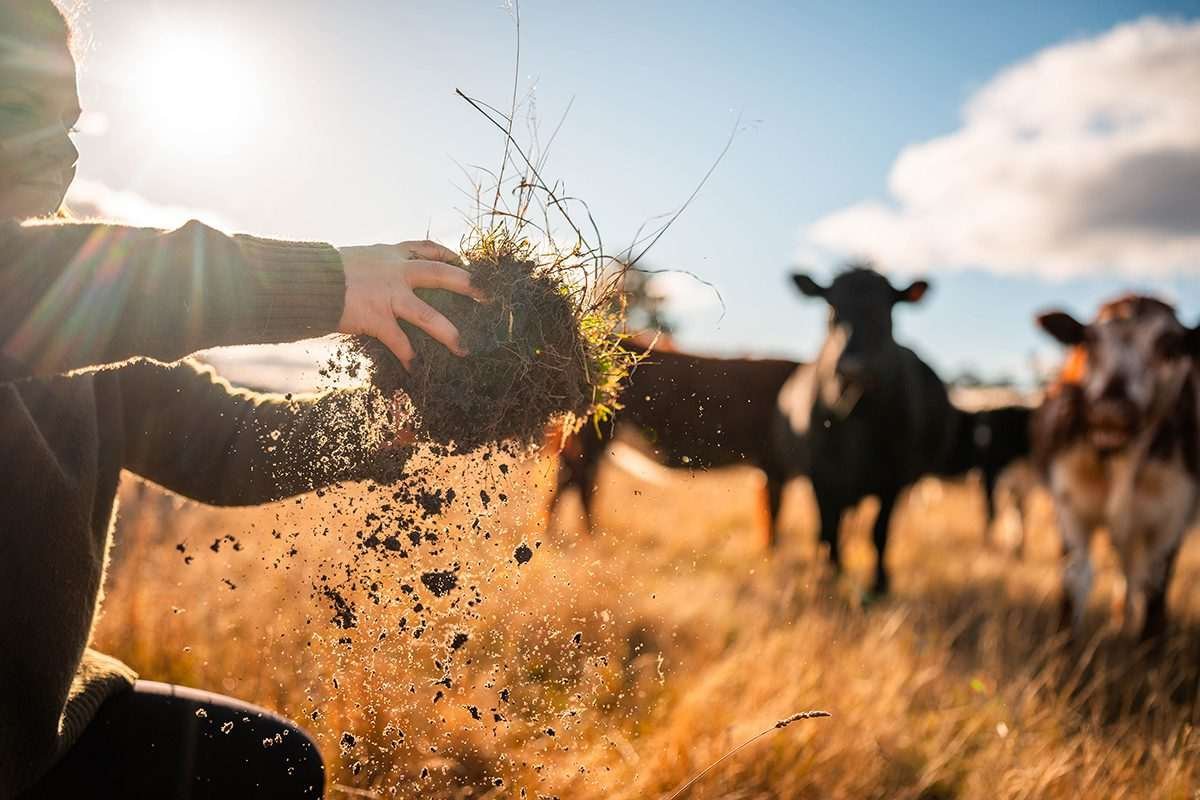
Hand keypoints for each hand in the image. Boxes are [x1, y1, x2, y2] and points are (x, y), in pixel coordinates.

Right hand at [337, 240, 483, 368]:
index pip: (426, 249)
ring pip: (428, 315)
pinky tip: (415, 369)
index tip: (464, 262)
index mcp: (390, 254)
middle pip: (441, 274)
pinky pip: (399, 342)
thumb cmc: (323, 271)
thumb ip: (374, 266)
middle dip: (468, 285)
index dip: (449, 255)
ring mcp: (388, 295)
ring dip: (448, 333)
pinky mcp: (376, 318)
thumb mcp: (355, 258)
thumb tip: (378, 276)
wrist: (303, 280)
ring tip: (464, 348)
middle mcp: (395, 271)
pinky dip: (408, 356)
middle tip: (489, 297)